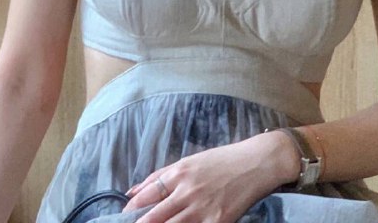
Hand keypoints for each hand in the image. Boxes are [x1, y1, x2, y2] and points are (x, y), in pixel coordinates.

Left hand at [122, 133, 295, 222]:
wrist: (255, 163)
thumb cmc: (221, 161)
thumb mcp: (189, 162)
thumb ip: (161, 177)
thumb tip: (133, 191)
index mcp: (179, 173)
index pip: (147, 194)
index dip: (132, 209)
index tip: (123, 217)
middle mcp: (187, 192)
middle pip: (155, 216)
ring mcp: (202, 210)